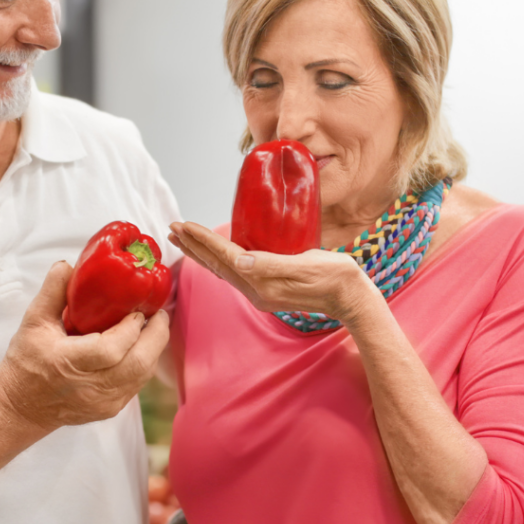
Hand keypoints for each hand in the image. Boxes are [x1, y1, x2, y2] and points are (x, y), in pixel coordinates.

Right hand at [0, 261, 169, 431]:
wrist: (22, 407)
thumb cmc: (26, 363)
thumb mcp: (33, 322)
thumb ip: (52, 291)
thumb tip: (69, 265)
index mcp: (67, 363)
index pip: (110, 349)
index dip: (130, 329)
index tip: (137, 311)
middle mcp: (89, 387)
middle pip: (137, 365)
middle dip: (155, 336)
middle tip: (160, 314)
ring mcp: (103, 402)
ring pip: (142, 376)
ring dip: (153, 349)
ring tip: (155, 326)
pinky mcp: (111, 409)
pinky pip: (137, 384)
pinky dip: (145, 363)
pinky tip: (144, 346)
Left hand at [170, 221, 373, 323]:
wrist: (352, 298)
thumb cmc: (335, 277)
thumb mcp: (306, 265)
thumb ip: (273, 264)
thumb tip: (242, 260)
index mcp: (263, 283)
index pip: (225, 257)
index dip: (202, 240)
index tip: (183, 225)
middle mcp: (257, 291)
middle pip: (217, 265)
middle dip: (193, 246)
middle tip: (171, 229)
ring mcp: (261, 293)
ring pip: (223, 270)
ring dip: (202, 253)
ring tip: (183, 239)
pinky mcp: (268, 290)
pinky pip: (234, 273)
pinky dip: (219, 260)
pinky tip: (215, 253)